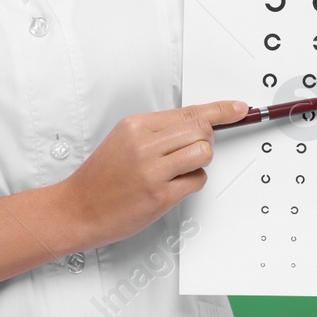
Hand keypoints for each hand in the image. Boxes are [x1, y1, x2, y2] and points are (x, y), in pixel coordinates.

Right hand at [58, 100, 246, 248]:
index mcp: (136, 126)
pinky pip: (197, 180)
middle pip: (201, 130)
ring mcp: (153, 171)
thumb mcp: (123, 140)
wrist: (78, 208)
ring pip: (204, 152)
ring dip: (199, 162)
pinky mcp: (160, 196)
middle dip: (204, 140)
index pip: (189, 112)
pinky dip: (192, 182)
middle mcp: (144, 145)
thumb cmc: (101, 178)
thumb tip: (197, 125)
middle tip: (189, 151)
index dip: (220, 110)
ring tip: (178, 170)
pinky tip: (172, 186)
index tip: (239, 109)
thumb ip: (158, 131)